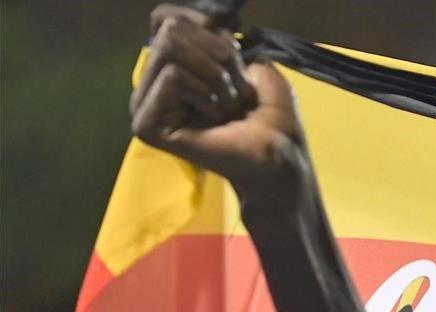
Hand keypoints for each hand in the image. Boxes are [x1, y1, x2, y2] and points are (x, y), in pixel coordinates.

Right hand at [131, 8, 303, 198]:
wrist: (278, 157)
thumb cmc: (270, 118)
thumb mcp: (255, 65)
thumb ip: (222, 36)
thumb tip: (200, 19)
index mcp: (173, 67)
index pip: (165, 18)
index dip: (201, 23)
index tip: (232, 49)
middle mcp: (152, 83)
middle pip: (171, 29)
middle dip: (218, 55)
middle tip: (236, 92)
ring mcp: (145, 104)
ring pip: (170, 48)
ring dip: (216, 76)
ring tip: (227, 108)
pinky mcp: (146, 123)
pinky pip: (174, 76)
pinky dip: (206, 92)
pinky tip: (215, 119)